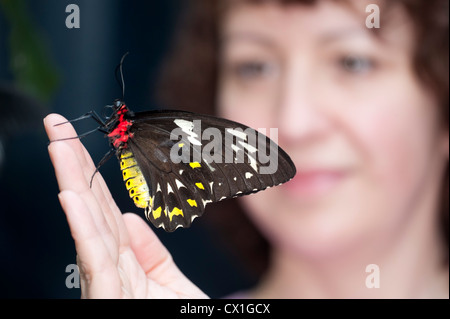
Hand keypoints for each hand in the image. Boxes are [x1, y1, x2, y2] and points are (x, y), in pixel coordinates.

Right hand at [44, 114, 207, 298]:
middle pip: (91, 207)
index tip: (79, 144)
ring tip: (58, 145)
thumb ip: (153, 252)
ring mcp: (106, 283)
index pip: (106, 208)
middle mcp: (111, 267)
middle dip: (73, 165)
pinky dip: (83, 226)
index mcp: (127, 261)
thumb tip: (132, 219)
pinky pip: (96, 258)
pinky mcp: (108, 298)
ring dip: (72, 182)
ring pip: (87, 225)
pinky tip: (72, 197)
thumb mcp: (172, 285)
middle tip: (56, 126)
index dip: (92, 175)